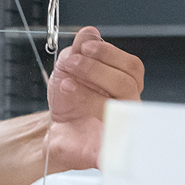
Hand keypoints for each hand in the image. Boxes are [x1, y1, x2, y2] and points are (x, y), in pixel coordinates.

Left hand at [46, 26, 144, 170]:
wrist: (53, 128)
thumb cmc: (69, 99)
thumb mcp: (68, 68)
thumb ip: (80, 51)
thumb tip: (90, 32)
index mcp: (123, 84)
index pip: (131, 66)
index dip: (109, 53)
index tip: (85, 47)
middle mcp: (127, 105)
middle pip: (128, 83)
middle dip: (96, 68)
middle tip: (70, 65)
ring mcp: (121, 128)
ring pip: (121, 108)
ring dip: (90, 91)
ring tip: (66, 84)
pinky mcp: (108, 152)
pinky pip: (115, 149)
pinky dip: (102, 138)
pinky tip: (85, 121)